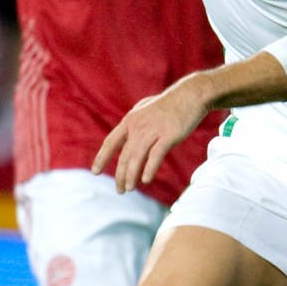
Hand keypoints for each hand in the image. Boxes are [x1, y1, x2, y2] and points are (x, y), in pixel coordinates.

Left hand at [92, 78, 210, 193]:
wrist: (191, 94)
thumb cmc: (171, 104)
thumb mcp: (146, 109)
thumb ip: (136, 122)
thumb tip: (128, 134)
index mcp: (130, 120)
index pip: (111, 141)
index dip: (102, 157)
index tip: (95, 172)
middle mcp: (138, 126)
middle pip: (124, 154)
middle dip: (120, 174)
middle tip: (120, 190)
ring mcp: (153, 130)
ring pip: (136, 157)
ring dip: (131, 175)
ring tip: (129, 188)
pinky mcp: (168, 135)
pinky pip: (156, 155)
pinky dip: (149, 168)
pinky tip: (146, 180)